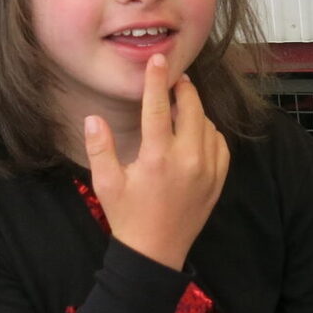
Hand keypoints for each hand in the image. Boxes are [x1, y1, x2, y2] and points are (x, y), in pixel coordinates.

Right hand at [84, 55, 230, 270]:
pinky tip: (196, 132)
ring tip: (181, 106)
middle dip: (183, 89)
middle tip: (175, 78)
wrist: (156, 253)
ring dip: (195, 111)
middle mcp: (187, 160)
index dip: (157, 80)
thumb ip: (100, 148)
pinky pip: (219, 144)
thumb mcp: (107, 183)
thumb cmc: (128, 217)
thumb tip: (92, 118)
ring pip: (207, 124)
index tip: (159, 60)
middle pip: (191, 109)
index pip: (159, 107)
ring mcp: (207, 170)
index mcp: (157, 158)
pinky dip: (209, 132)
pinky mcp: (218, 180)